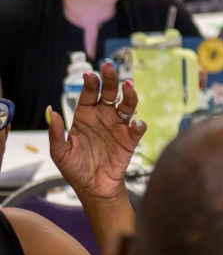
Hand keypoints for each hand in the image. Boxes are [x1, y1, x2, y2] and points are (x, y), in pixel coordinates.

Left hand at [48, 61, 145, 201]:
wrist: (94, 188)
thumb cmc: (75, 170)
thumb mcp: (60, 153)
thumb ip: (56, 133)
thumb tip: (51, 112)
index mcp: (85, 117)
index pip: (89, 95)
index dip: (90, 84)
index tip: (90, 75)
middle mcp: (103, 117)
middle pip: (110, 93)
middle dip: (110, 79)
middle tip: (109, 67)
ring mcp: (118, 127)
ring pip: (127, 105)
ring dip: (129, 94)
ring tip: (128, 85)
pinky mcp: (130, 140)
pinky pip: (137, 128)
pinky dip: (138, 123)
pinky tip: (135, 123)